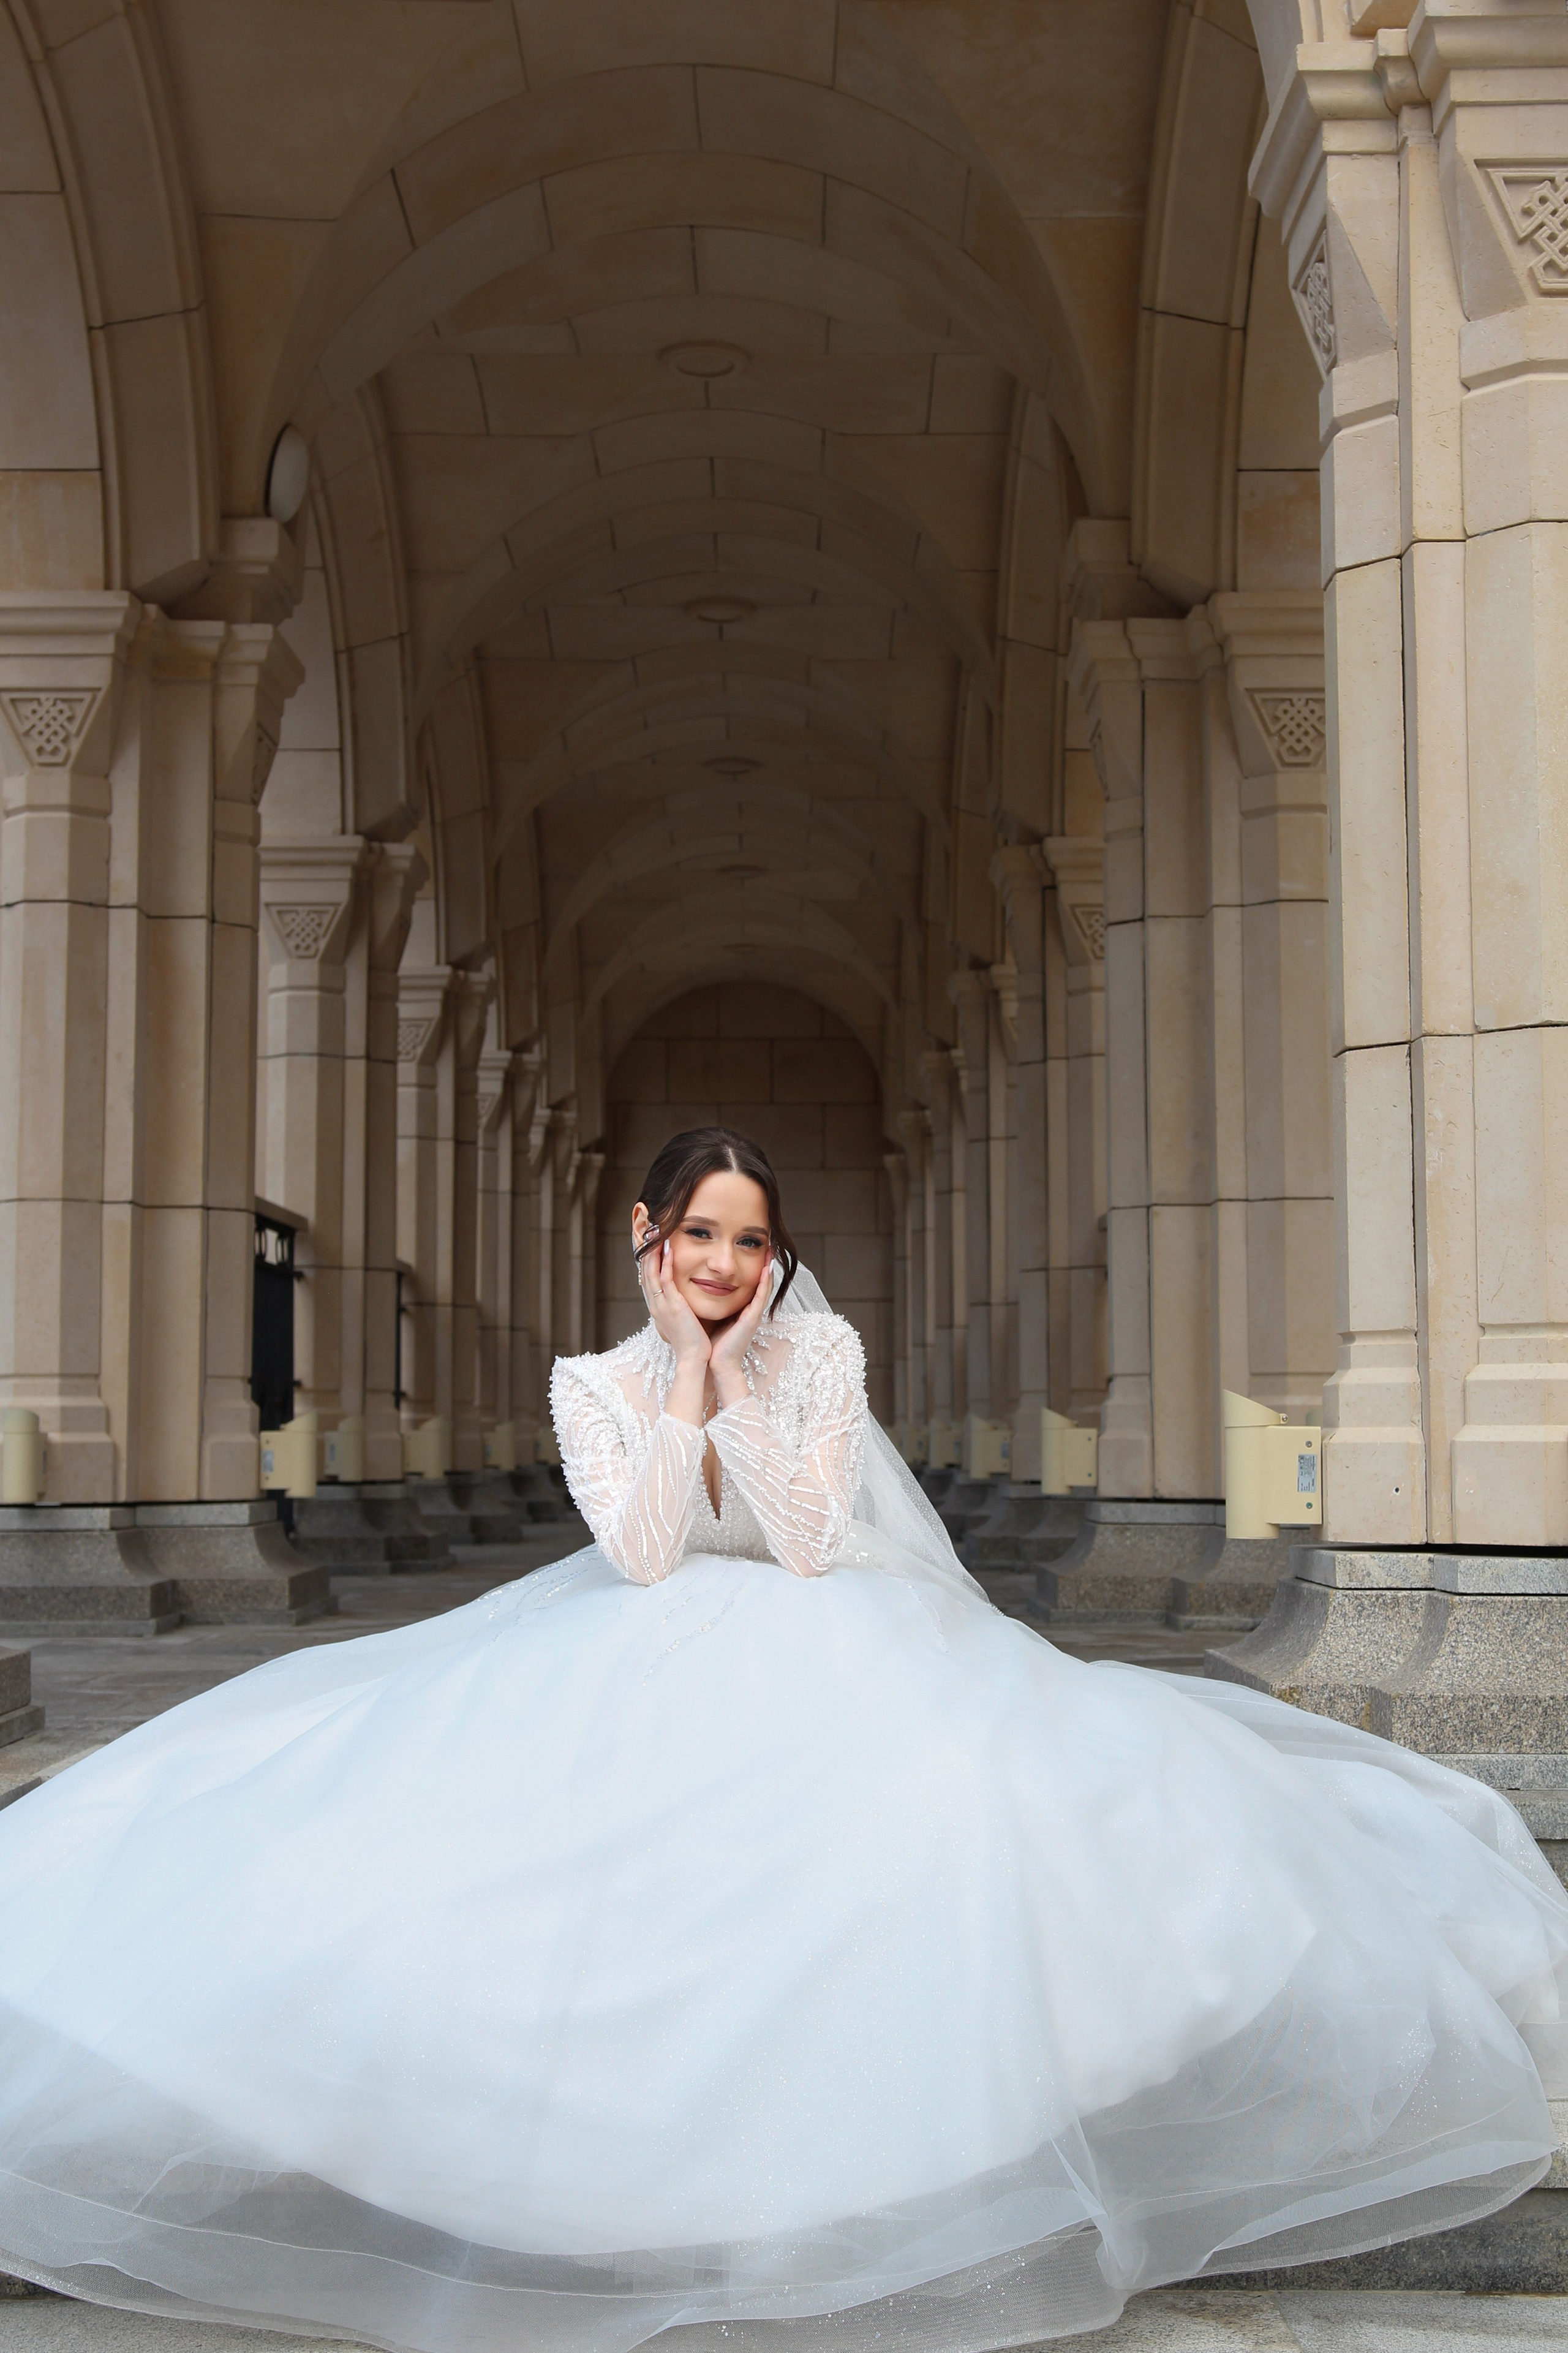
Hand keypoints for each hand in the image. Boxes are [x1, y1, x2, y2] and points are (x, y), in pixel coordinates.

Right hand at [639, 1236, 710, 1369]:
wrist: (694, 1358)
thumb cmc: (692, 1340)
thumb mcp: (682, 1319)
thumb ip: (680, 1305)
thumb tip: (683, 1296)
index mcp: (657, 1306)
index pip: (648, 1276)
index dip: (647, 1257)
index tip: (649, 1239)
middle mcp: (655, 1303)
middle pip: (644, 1270)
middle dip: (644, 1248)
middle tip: (646, 1228)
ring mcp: (661, 1304)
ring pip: (651, 1272)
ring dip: (652, 1250)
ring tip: (654, 1231)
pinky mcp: (672, 1306)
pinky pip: (665, 1280)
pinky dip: (664, 1264)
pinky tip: (668, 1249)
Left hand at [709, 1249, 770, 1402]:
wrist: (717, 1363)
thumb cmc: (713, 1343)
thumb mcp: (715, 1317)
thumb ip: (714, 1304)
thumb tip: (703, 1288)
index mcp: (742, 1309)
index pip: (751, 1284)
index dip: (755, 1268)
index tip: (755, 1250)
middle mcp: (750, 1310)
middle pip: (762, 1283)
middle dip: (766, 1264)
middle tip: (769, 1245)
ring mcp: (753, 1314)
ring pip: (764, 1287)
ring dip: (768, 1269)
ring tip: (771, 1251)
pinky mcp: (752, 1319)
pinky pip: (760, 1297)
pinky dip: (765, 1282)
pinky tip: (767, 1269)